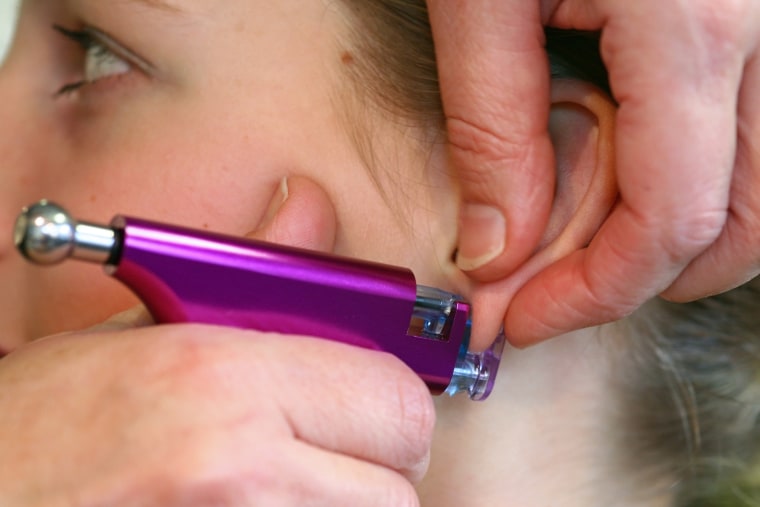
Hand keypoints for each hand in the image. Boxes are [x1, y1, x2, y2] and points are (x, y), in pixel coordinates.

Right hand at [0, 177, 433, 505]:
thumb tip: (310, 208)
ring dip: (342, 505)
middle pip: (400, 482)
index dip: (392, 408)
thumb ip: (248, 274)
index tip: (370, 412)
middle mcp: (242, 467)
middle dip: (376, 468)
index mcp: (225, 381)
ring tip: (282, 486)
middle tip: (329, 456)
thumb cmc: (41, 429)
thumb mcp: (139, 331)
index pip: (398, 402)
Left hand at [427, 0, 759, 344]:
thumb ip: (492, 126)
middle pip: (750, 218)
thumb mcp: (478, 1)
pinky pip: (746, 128)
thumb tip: (495, 248)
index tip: (528, 318)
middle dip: (657, 277)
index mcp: (693, 26)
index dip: (598, 292)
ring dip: (689, 230)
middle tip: (571, 294)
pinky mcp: (746, 15)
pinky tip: (629, 168)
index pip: (672, 219)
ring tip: (597, 239)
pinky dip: (697, 173)